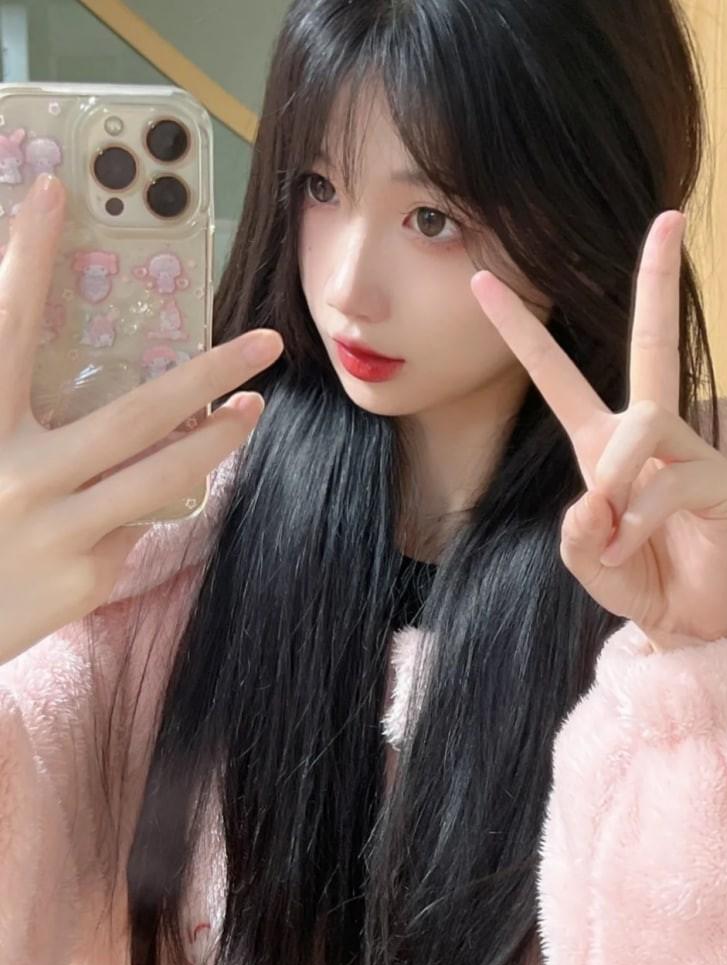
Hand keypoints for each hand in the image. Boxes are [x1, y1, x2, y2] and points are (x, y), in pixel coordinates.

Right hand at [0, 172, 283, 666]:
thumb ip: (12, 407)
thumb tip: (78, 364)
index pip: (4, 330)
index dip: (24, 259)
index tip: (52, 192)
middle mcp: (18, 474)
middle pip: (133, 413)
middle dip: (207, 371)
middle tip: (266, 340)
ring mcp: (59, 529)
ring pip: (164, 474)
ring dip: (220, 439)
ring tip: (253, 406)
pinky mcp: (86, 574)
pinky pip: (139, 521)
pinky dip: (153, 497)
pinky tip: (154, 486)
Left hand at [469, 211, 726, 647]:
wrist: (685, 629)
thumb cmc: (636, 583)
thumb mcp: (583, 557)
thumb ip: (577, 528)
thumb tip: (598, 497)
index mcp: (603, 446)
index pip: (558, 376)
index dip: (521, 330)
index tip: (483, 280)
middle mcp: (649, 438)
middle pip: (656, 343)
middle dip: (657, 282)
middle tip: (668, 217)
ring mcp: (691, 453)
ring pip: (644, 425)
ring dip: (617, 480)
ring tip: (612, 535)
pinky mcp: (723, 481)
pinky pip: (669, 482)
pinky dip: (639, 522)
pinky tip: (635, 550)